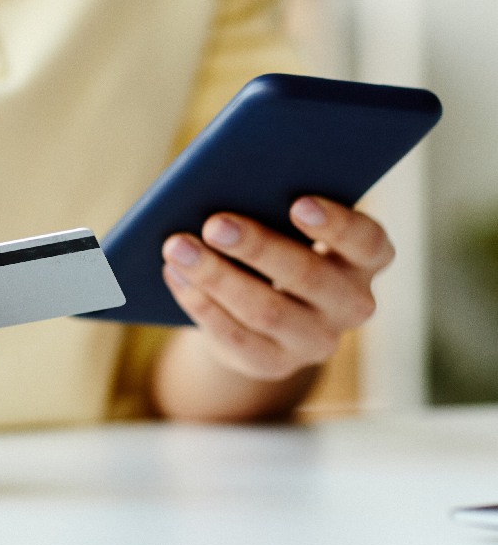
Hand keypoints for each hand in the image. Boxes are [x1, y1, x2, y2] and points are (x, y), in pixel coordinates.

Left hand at [161, 197, 393, 382]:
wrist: (259, 316)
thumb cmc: (273, 247)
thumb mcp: (284, 226)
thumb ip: (271, 204)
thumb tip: (222, 180)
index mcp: (364, 260)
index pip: (368, 242)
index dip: (337, 224)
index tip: (299, 203)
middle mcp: (350, 304)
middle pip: (308, 276)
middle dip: (257, 247)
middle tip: (214, 223)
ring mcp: (315, 341)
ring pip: (266, 310)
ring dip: (217, 276)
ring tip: (178, 247)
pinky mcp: (274, 364)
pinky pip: (236, 338)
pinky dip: (202, 304)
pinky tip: (176, 277)